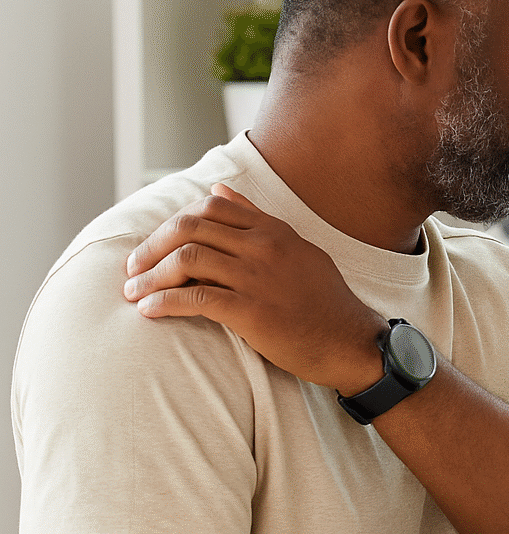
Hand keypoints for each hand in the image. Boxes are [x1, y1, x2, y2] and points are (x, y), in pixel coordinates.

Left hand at [123, 183, 386, 391]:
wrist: (351, 342)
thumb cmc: (323, 301)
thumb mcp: (297, 249)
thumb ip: (256, 220)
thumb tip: (219, 191)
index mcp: (274, 231)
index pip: (210, 207)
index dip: (172, 223)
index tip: (155, 245)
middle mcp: (264, 247)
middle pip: (189, 228)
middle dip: (151, 247)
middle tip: (133, 268)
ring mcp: (258, 278)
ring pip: (186, 260)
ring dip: (149, 276)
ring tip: (134, 292)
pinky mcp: (252, 312)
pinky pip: (194, 299)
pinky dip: (163, 303)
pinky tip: (149, 311)